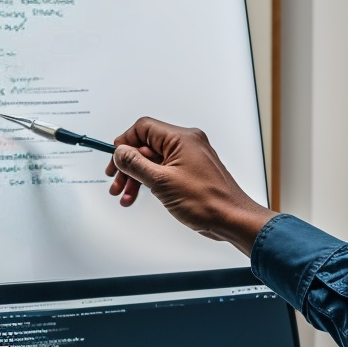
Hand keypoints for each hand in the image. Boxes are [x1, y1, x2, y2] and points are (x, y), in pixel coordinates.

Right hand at [106, 118, 276, 251]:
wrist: (232, 219)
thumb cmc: (208, 201)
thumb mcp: (162, 182)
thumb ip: (136, 165)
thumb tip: (120, 153)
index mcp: (182, 138)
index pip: (143, 128)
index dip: (125, 143)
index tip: (115, 160)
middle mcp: (187, 143)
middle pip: (146, 146)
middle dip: (128, 165)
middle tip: (117, 182)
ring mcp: (189, 157)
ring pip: (153, 160)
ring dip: (136, 176)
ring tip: (125, 195)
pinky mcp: (190, 171)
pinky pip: (163, 170)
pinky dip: (149, 181)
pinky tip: (139, 195)